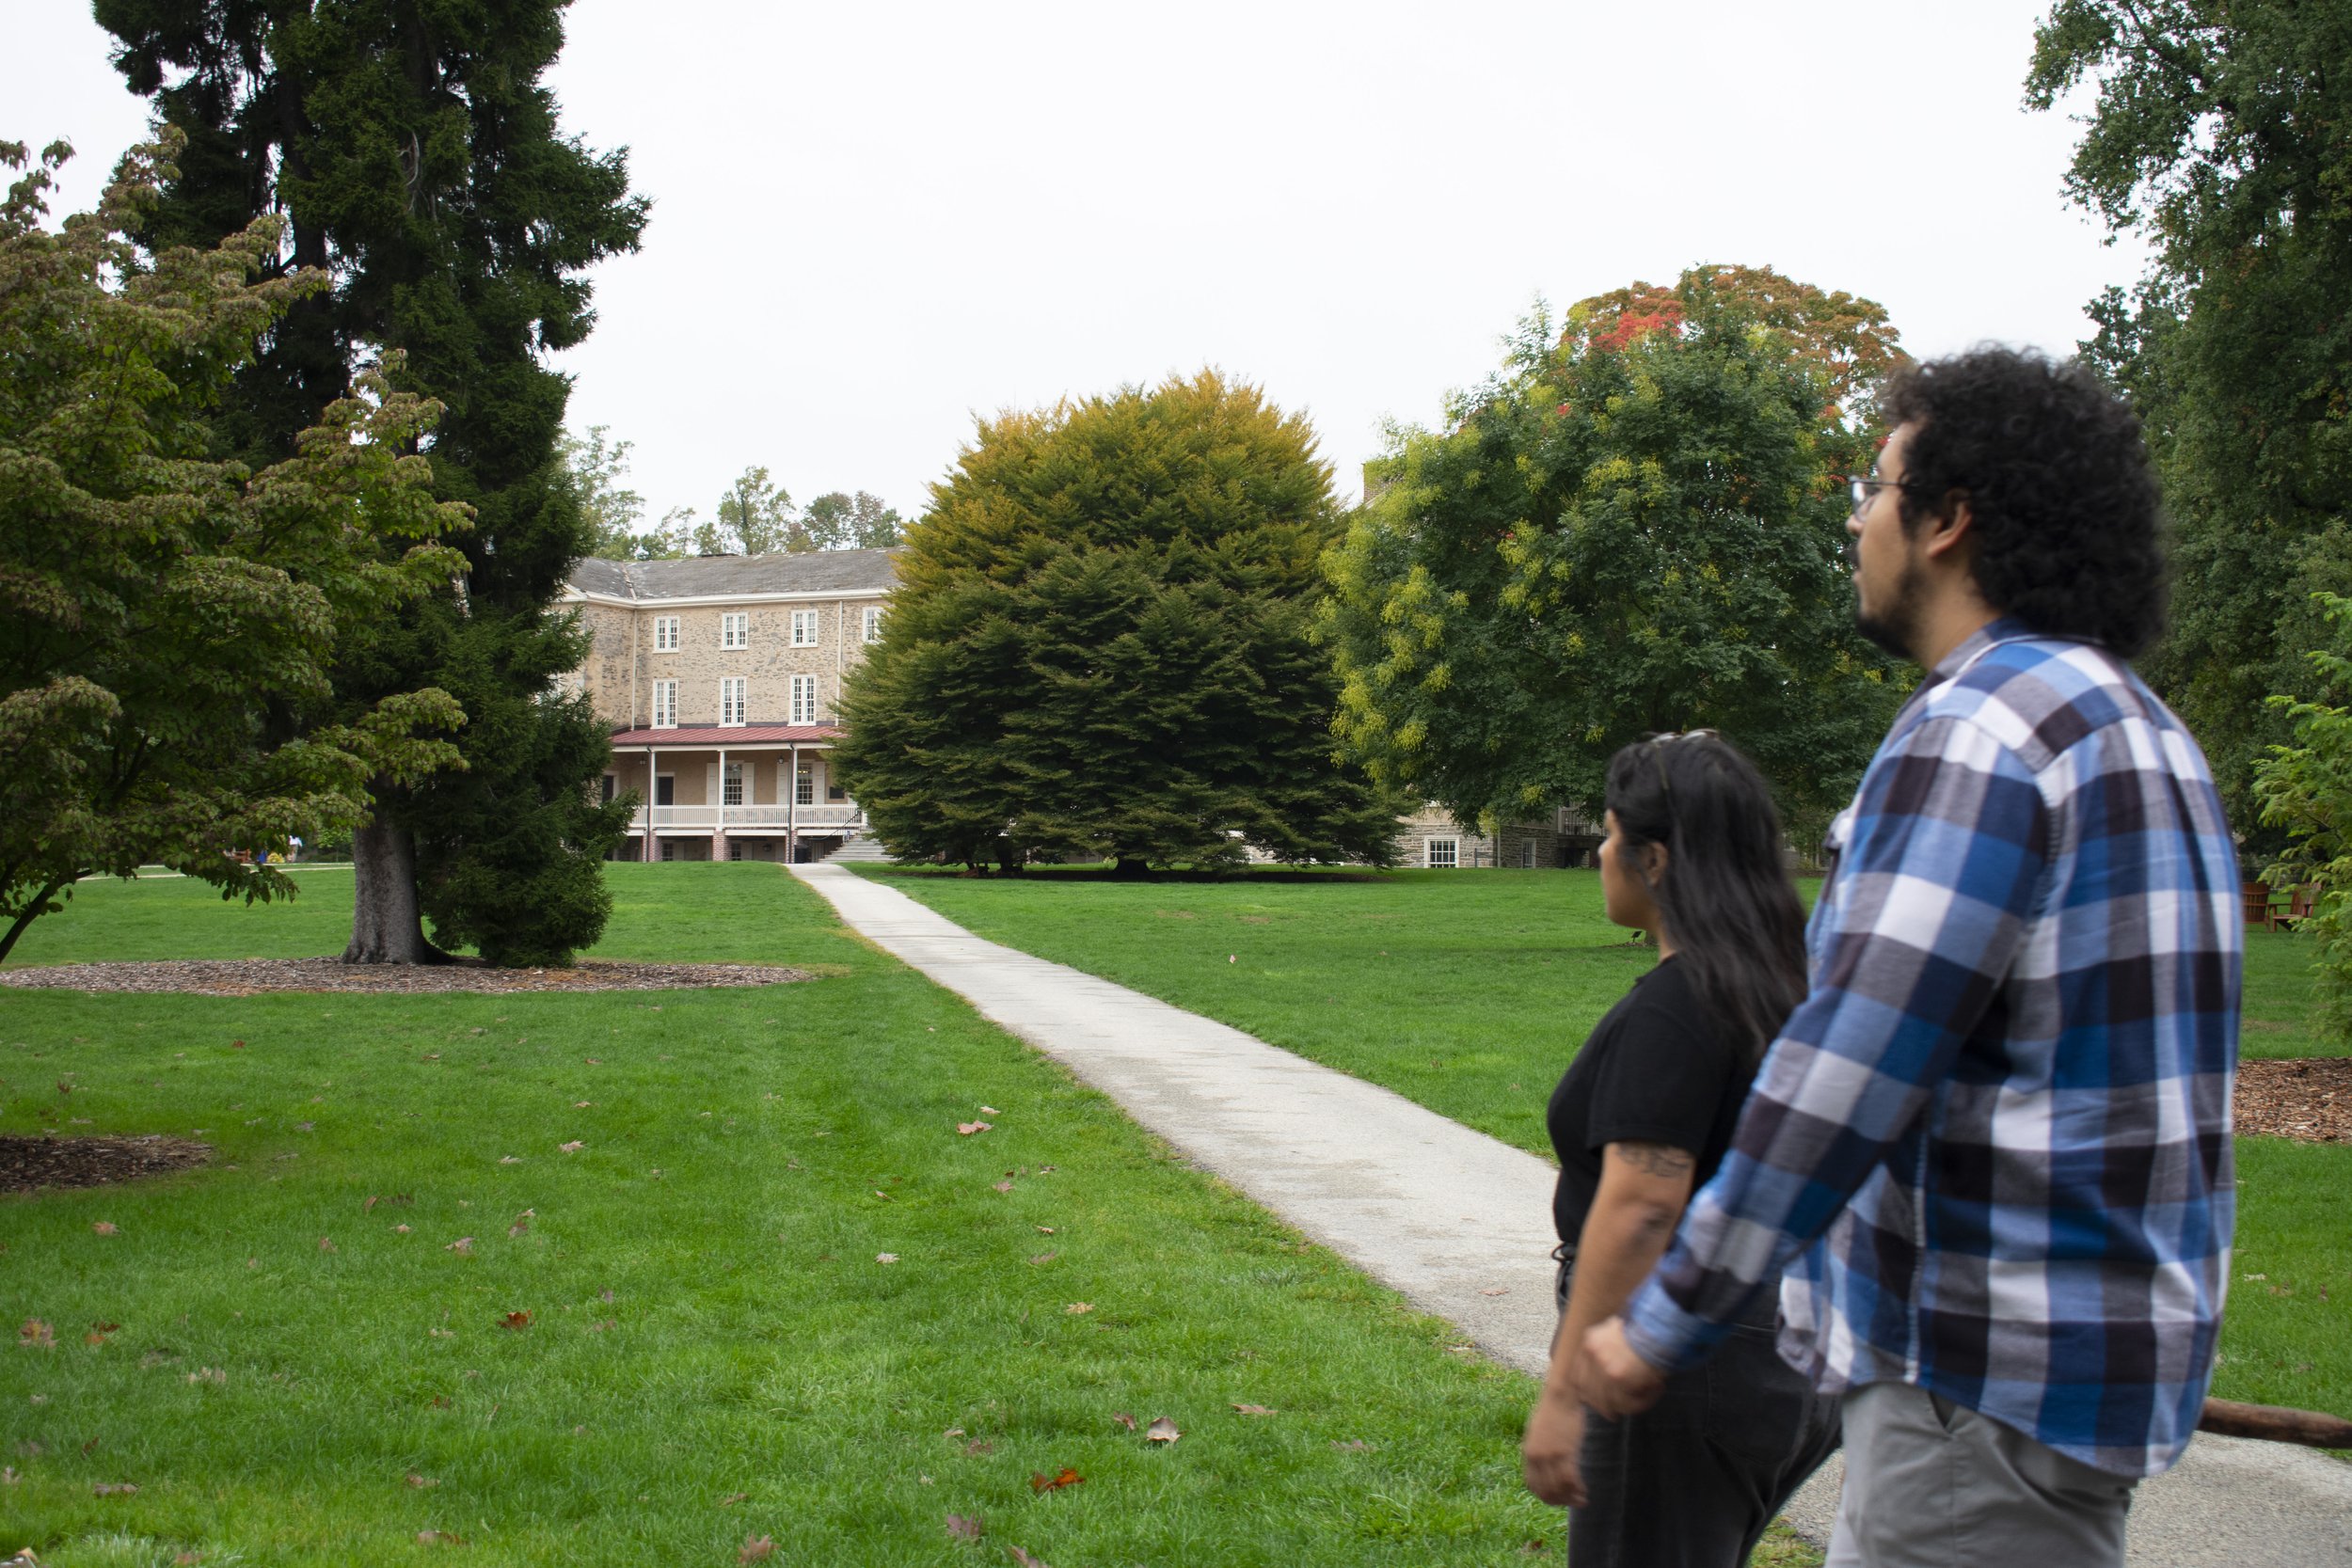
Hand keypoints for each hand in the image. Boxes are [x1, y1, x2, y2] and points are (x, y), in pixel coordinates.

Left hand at [1521, 1386, 1586, 1506]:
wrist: (1561, 1395)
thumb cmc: (1553, 1411)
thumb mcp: (1538, 1432)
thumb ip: (1538, 1449)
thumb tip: (1542, 1463)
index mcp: (1528, 1453)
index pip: (1533, 1485)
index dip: (1546, 1497)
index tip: (1558, 1499)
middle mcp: (1536, 1457)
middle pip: (1546, 1491)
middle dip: (1560, 1501)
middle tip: (1573, 1502)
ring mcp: (1550, 1455)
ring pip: (1559, 1488)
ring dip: (1571, 1499)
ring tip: (1582, 1500)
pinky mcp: (1565, 1451)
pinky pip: (1570, 1480)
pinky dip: (1578, 1489)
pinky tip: (1584, 1491)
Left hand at [1575, 1315, 1665, 1418]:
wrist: (1662, 1325)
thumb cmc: (1647, 1330)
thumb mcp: (1617, 1332)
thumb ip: (1607, 1350)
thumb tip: (1605, 1377)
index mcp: (1590, 1341)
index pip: (1578, 1376)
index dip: (1588, 1392)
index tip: (1598, 1400)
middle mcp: (1592, 1353)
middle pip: (1588, 1392)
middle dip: (1602, 1405)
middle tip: (1615, 1413)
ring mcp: (1602, 1365)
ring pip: (1607, 1402)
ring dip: (1625, 1406)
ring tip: (1642, 1400)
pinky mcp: (1617, 1377)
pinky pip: (1626, 1403)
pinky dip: (1640, 1404)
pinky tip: (1653, 1393)